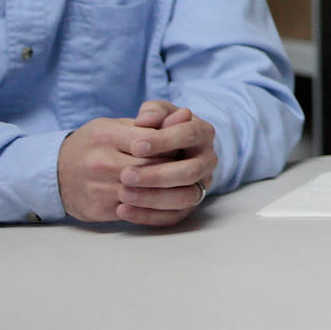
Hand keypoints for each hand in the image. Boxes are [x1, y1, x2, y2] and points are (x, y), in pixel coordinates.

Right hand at [56, 102, 213, 225]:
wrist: (54, 172)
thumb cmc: (92, 144)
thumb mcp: (115, 124)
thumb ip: (151, 122)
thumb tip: (186, 115)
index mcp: (106, 136)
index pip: (151, 141)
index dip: (172, 143)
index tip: (182, 144)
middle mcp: (100, 162)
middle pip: (151, 166)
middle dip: (173, 166)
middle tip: (185, 163)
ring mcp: (99, 188)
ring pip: (145, 191)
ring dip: (165, 188)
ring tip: (177, 181)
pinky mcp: (99, 209)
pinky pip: (134, 209)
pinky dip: (151, 205)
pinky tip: (161, 197)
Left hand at [118, 101, 215, 225]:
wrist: (159, 153)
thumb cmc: (156, 129)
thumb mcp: (157, 113)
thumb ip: (153, 112)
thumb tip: (146, 120)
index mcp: (203, 133)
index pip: (190, 134)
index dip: (164, 141)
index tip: (135, 146)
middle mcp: (207, 160)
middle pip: (191, 171)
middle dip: (158, 175)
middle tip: (125, 175)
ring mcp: (200, 185)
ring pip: (186, 198)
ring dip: (153, 198)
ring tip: (122, 194)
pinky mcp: (187, 206)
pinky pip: (173, 217)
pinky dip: (148, 216)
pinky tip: (122, 210)